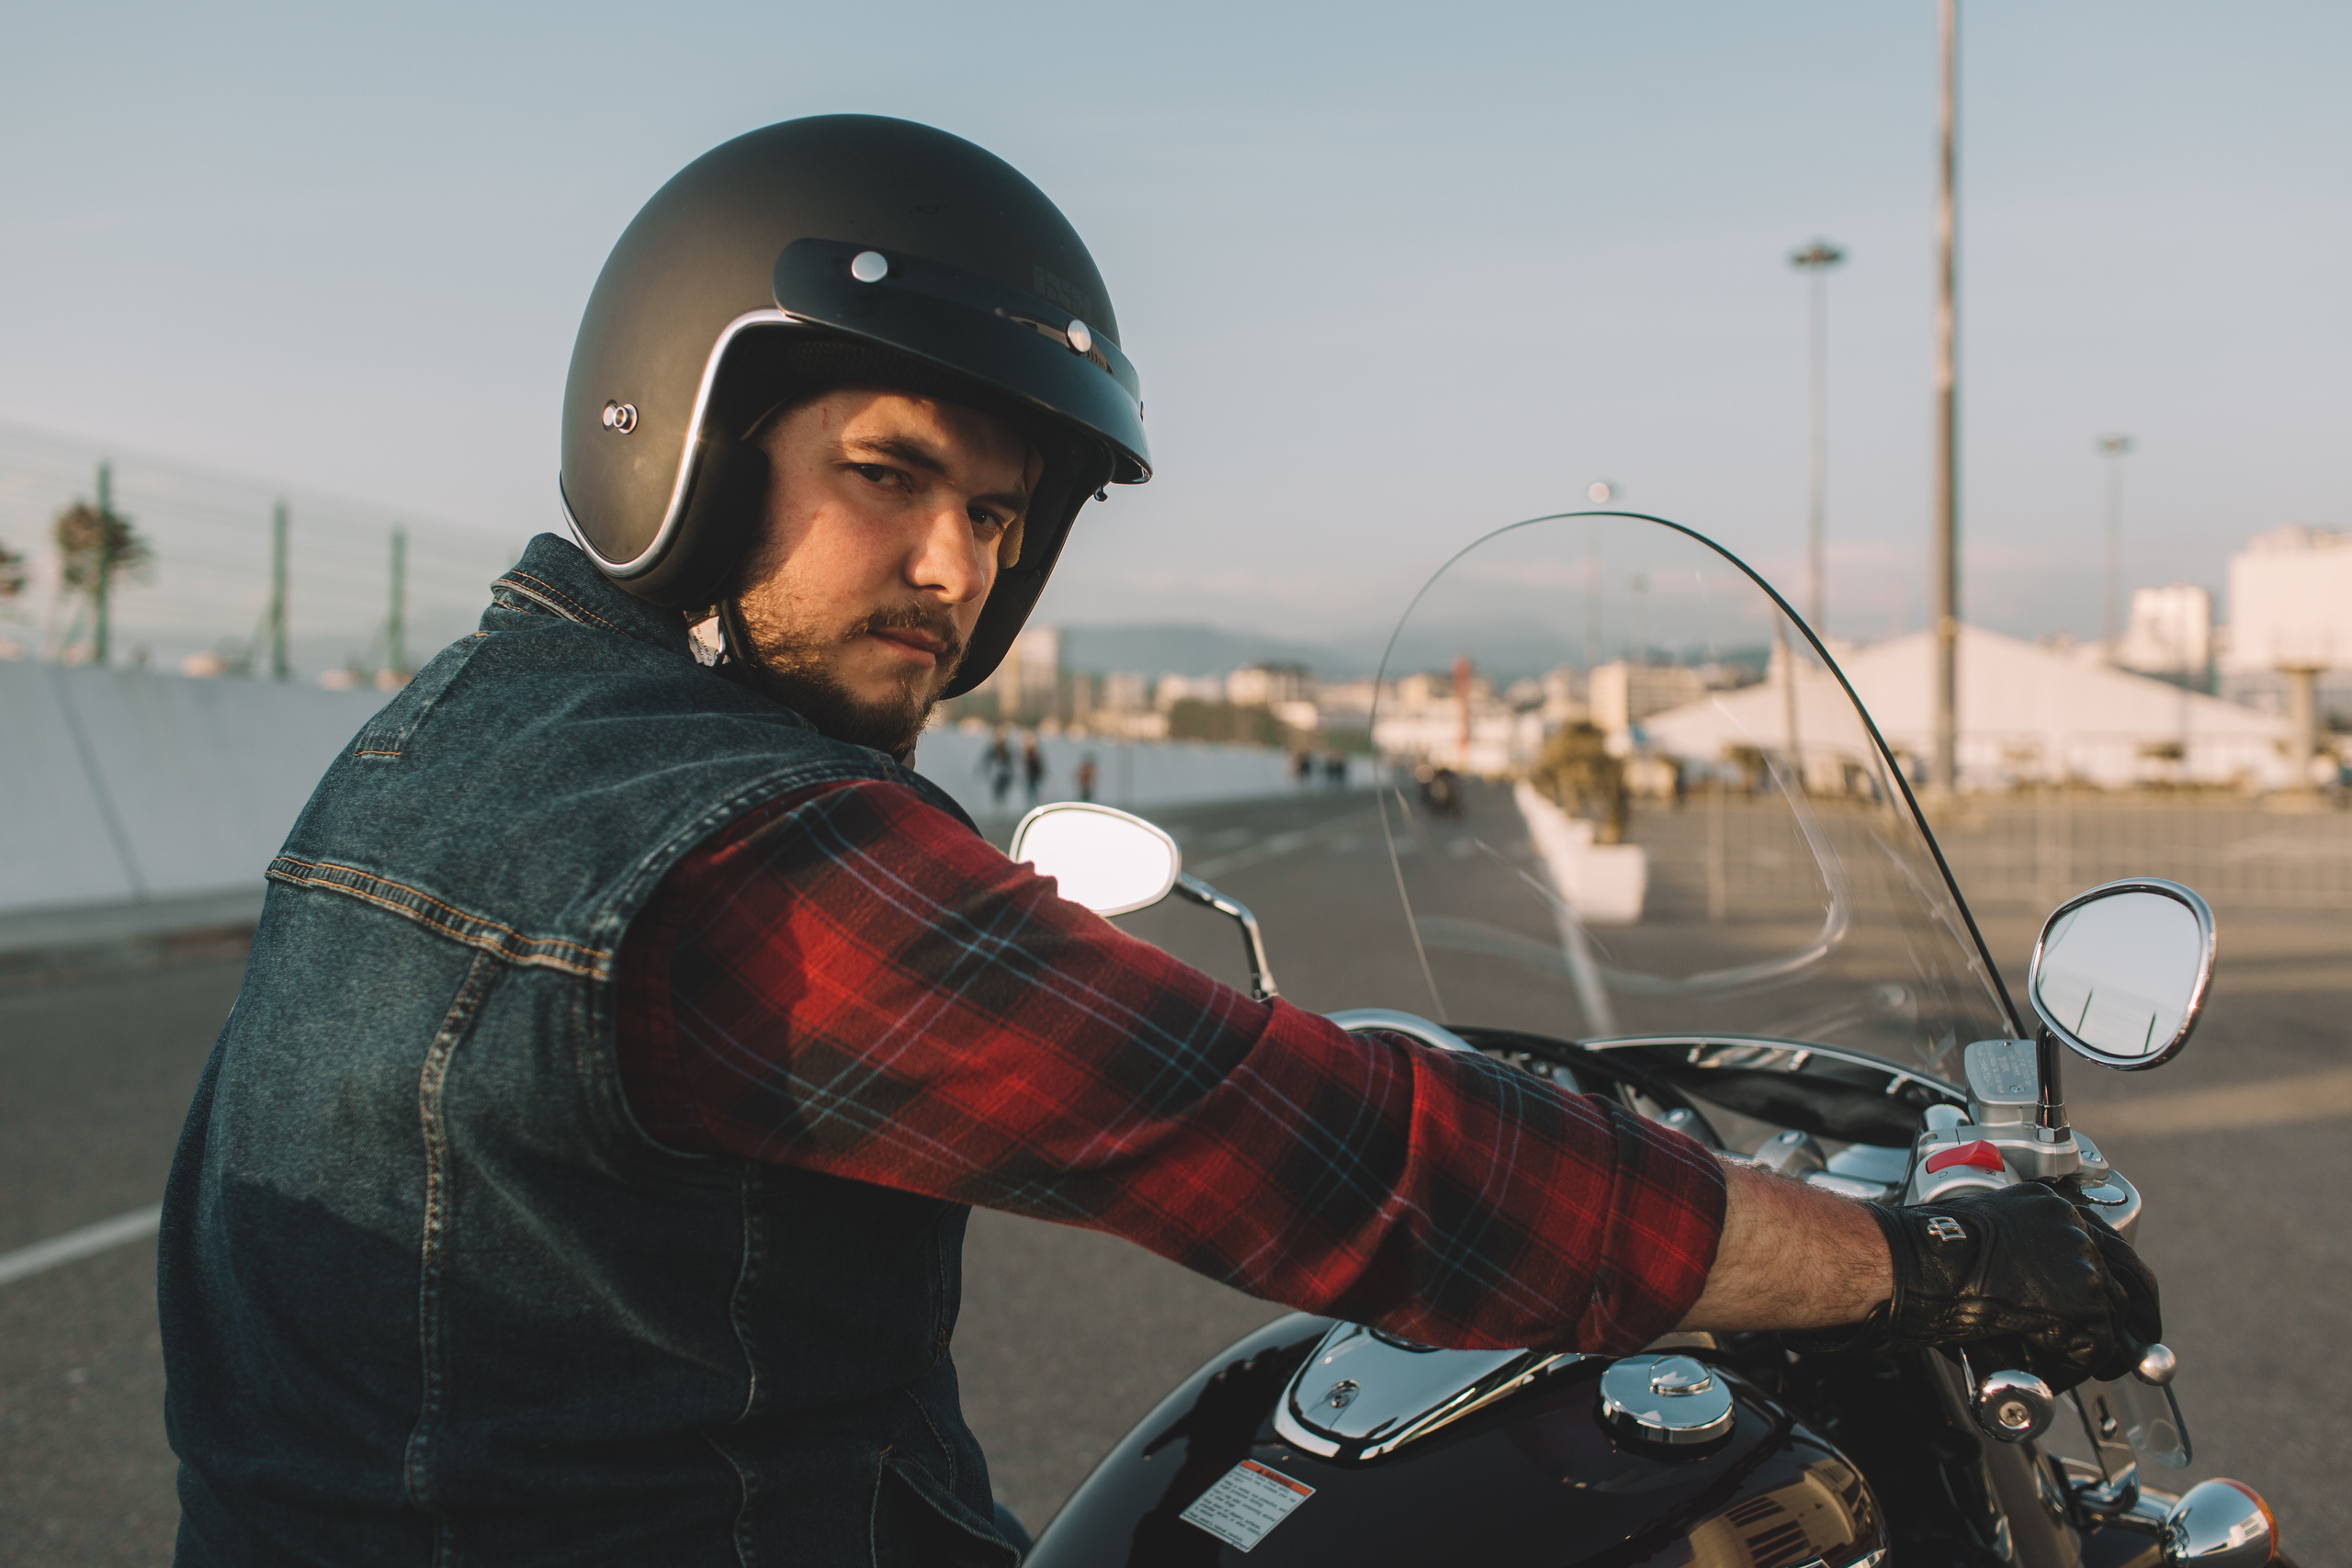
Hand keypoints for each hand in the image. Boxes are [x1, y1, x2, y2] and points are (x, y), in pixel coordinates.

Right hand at [1818, 1183, 2160, 1391]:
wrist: (1915, 1265)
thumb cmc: (1928, 1256)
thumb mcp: (1987, 1243)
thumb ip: (2025, 1262)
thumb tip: (2042, 1307)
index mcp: (2050, 1207)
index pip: (2108, 1243)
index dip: (2116, 1282)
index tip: (2119, 1308)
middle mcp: (2074, 1228)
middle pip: (2131, 1277)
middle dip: (2134, 1319)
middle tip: (2125, 1352)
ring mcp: (2084, 1264)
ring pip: (2112, 1319)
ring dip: (2086, 1348)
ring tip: (2050, 1363)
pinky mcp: (2084, 1304)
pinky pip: (2094, 1351)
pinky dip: (2069, 1368)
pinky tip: (2035, 1367)